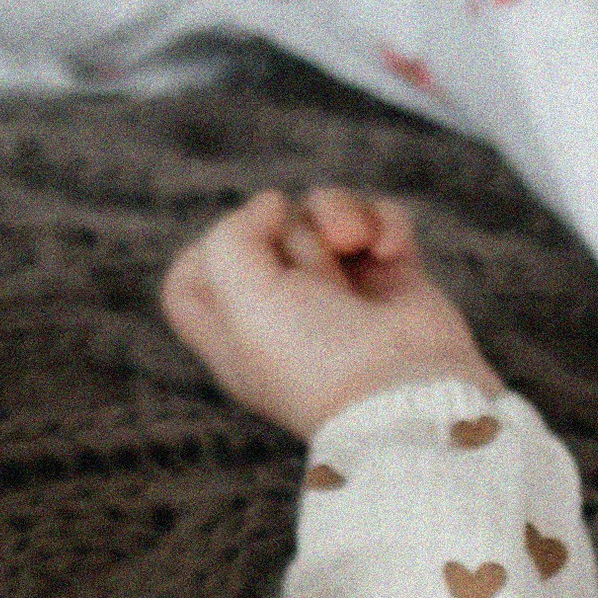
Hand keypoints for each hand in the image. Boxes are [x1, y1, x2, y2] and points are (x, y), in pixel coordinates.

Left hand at [160, 188, 495, 439]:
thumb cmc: (317, 357)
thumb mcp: (240, 297)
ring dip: (338, 215)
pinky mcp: (391, 279)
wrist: (408, 393)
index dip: (203, 254)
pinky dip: (385, 225)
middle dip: (290, 238)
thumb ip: (231, 235)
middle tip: (314, 283)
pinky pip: (378, 219)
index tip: (234, 262)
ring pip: (321, 212)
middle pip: (261, 229)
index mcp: (234, 332)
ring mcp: (340, 292)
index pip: (189, 280)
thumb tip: (275, 205)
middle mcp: (283, 311)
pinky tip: (390, 253)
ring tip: (355, 243)